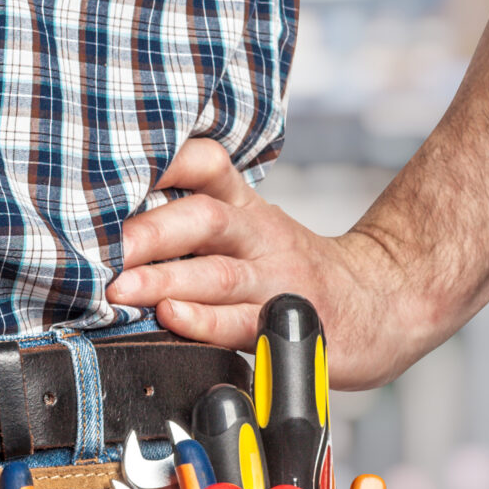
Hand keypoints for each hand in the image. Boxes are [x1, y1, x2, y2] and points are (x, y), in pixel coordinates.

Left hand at [106, 139, 434, 390]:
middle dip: (149, 231)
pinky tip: (172, 320)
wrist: (385, 304)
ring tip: (120, 288)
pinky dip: (203, 321)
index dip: (164, 162)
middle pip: (204, 219)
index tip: (114, 167)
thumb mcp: (253, 228)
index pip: (207, 166)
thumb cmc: (298, 271)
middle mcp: (259, 237)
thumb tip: (108, 226)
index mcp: (244, 208)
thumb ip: (193, 222)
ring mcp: (275, 281)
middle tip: (103, 246)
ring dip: (164, 279)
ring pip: (217, 273)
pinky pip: (241, 322)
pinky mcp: (286, 326)